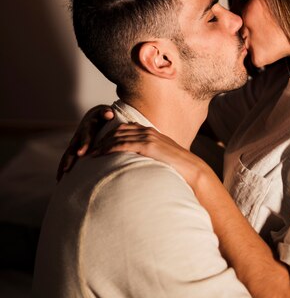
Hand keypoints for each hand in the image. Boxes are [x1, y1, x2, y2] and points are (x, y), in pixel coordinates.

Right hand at [56, 105, 113, 180]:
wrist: (93, 116)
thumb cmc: (102, 116)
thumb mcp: (105, 112)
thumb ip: (106, 113)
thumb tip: (109, 114)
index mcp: (87, 128)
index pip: (85, 136)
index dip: (83, 144)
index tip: (81, 153)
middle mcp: (78, 136)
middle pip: (72, 148)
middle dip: (69, 159)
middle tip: (66, 169)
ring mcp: (74, 143)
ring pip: (67, 155)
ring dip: (63, 165)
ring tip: (59, 179)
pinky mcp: (73, 149)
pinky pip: (67, 159)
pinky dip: (62, 168)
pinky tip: (60, 180)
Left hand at [90, 123, 211, 186]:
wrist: (191, 168)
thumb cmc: (177, 166)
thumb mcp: (160, 155)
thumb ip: (149, 153)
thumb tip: (138, 161)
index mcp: (150, 131)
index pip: (123, 128)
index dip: (108, 135)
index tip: (98, 145)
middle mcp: (147, 131)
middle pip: (117, 130)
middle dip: (101, 139)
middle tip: (89, 150)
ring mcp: (147, 137)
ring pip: (117, 136)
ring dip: (101, 144)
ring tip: (91, 154)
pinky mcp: (147, 146)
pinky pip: (123, 144)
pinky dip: (109, 148)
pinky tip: (100, 154)